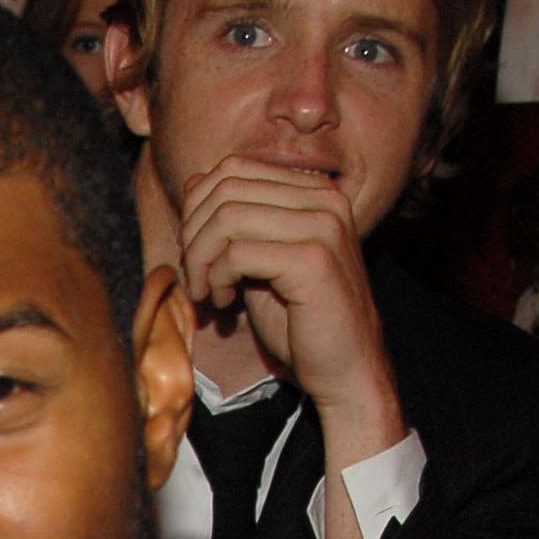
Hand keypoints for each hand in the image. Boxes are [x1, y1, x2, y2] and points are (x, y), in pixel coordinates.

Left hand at [172, 156, 403, 459]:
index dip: (198, 208)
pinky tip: (225, 302)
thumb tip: (193, 185)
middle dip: (193, 233)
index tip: (195, 252)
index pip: (234, 169)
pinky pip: (238, 252)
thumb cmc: (300, 321)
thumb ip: (236, 224)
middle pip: (226, 188)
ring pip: (227, 217)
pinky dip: (218, 277)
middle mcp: (324, 199)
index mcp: (314, 191)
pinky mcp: (313, 260)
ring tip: (206, 291)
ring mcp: (322, 226)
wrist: (345, 370)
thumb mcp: (261, 260)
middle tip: (195, 276)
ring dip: (200, 258)